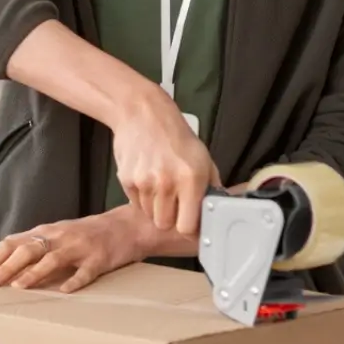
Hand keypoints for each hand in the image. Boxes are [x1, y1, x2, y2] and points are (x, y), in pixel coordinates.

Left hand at [0, 210, 146, 292]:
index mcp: (44, 232)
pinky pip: (85, 271)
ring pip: (52, 259)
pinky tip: (64, 291)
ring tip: (18, 287)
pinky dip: (74, 281)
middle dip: (5, 267)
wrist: (126, 226)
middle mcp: (58, 237)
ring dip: (33, 273)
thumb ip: (32, 249)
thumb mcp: (55, 237)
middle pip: (26, 249)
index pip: (10, 243)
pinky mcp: (99, 259)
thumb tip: (0, 268)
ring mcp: (79, 247)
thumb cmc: (84, 236)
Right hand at [111, 89, 220, 236]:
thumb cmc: (175, 135)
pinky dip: (142, 196)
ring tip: (160, 186)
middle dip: (170, 218)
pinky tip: (148, 178)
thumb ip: (211, 187)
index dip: (189, 228)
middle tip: (174, 204)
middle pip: (165, 224)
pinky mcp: (126, 180)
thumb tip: (216, 211)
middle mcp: (167, 183)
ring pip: (149, 214)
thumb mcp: (203, 158)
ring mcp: (144, 182)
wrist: (142, 114)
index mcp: (191, 179)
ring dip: (156, 207)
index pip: (187, 226)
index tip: (191, 225)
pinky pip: (136, 202)